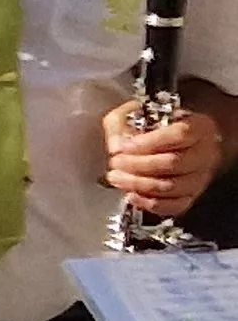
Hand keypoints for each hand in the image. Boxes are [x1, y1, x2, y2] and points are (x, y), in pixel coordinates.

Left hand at [105, 102, 221, 217]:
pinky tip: (131, 195)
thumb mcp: (134, 113)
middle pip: (173, 163)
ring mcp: (201, 178)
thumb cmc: (153, 125)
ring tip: (116, 177)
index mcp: (199, 127)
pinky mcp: (192, 197)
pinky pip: (174, 206)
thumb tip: (116, 147)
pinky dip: (150, 204)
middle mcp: (205, 153)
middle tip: (115, 162)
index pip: (179, 134)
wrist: (173, 142)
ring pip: (171, 187)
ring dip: (138, 184)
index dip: (149, 142)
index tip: (123, 147)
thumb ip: (122, 124)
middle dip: (137, 164)